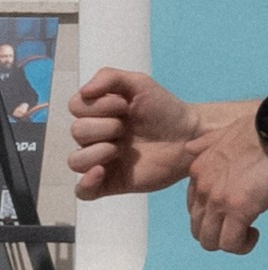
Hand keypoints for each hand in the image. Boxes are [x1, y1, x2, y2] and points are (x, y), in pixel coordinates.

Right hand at [70, 66, 201, 201]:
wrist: (191, 136)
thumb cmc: (165, 108)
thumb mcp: (139, 82)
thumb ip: (108, 77)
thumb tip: (84, 91)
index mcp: (99, 113)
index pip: (75, 107)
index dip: (97, 106)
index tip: (124, 106)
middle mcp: (97, 136)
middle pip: (77, 132)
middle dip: (103, 127)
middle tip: (127, 128)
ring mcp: (104, 161)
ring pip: (75, 161)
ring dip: (95, 152)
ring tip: (120, 149)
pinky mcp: (113, 182)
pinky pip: (83, 192)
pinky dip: (84, 184)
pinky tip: (101, 172)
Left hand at [183, 104, 267, 257]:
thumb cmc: (264, 129)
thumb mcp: (226, 132)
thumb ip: (206, 143)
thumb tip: (191, 147)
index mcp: (199, 170)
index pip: (194, 208)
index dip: (213, 216)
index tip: (233, 212)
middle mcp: (202, 186)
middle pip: (198, 228)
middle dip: (219, 233)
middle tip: (241, 227)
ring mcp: (218, 199)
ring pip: (210, 241)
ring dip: (230, 243)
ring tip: (248, 233)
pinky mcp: (239, 209)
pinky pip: (230, 243)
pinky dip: (242, 245)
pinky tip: (255, 234)